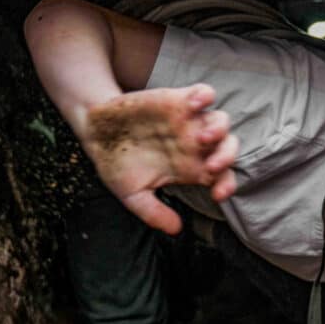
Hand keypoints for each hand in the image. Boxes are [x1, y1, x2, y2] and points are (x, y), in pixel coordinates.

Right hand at [80, 83, 238, 233]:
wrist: (96, 133)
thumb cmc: (117, 163)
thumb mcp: (133, 194)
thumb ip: (154, 213)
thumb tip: (175, 230)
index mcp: (190, 168)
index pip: (222, 177)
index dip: (227, 185)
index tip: (217, 195)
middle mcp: (195, 145)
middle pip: (228, 148)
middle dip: (227, 157)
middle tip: (211, 167)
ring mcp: (188, 122)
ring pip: (222, 121)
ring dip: (218, 130)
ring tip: (201, 138)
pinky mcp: (177, 100)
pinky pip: (204, 93)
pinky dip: (205, 96)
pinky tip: (194, 105)